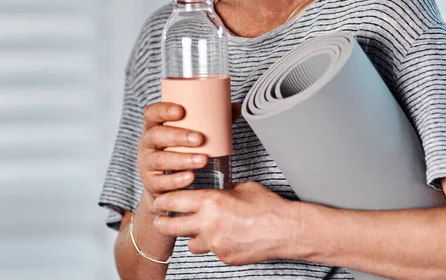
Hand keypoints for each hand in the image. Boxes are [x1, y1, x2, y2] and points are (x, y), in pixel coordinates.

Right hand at [138, 101, 241, 208]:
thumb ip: (212, 120)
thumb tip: (236, 107)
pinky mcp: (151, 183)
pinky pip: (161, 182)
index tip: (181, 110)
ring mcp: (147, 164)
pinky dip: (176, 180)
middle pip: (157, 136)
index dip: (163, 110)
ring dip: (183, 159)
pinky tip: (190, 177)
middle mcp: (147, 143)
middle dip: (179, 136)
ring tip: (203, 160)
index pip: (151, 113)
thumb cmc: (180, 150)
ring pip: (160, 159)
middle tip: (200, 139)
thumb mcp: (190, 133)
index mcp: (155, 126)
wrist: (165, 184)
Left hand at [152, 181, 302, 264]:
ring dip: (191, 236)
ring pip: (190, 243)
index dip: (163, 201)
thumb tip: (219, 190)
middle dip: (163, 223)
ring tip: (199, 228)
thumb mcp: (243, 187)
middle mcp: (208, 224)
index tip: (159, 200)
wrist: (285, 229)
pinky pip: (210, 251)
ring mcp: (215, 244)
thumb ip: (225, 190)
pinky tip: (225, 236)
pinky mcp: (224, 257)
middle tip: (161, 219)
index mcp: (211, 201)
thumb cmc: (267, 206)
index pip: (175, 201)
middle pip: (171, 226)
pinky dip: (213, 244)